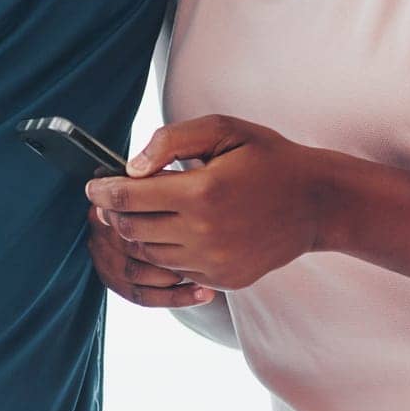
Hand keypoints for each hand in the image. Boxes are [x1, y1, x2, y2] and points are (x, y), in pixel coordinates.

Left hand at [86, 117, 328, 290]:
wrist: (317, 203)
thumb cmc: (267, 158)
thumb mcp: (222, 129)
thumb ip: (171, 140)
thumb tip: (131, 167)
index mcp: (202, 192)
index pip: (131, 197)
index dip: (104, 190)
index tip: (93, 184)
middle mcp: (205, 234)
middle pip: (134, 228)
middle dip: (116, 211)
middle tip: (109, 197)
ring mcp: (214, 263)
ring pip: (151, 254)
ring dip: (138, 232)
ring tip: (138, 212)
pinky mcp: (224, 280)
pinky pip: (177, 270)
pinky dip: (165, 252)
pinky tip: (170, 230)